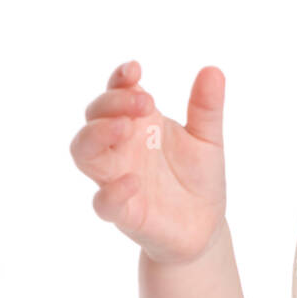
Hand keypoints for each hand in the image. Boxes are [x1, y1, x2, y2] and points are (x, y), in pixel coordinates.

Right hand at [70, 60, 226, 264]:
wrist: (206, 228)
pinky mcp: (123, 213)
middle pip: (94, 116)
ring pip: (83, 153)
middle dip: (112, 103)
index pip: (116, 93)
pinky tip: (133, 181)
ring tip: (125, 127)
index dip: (119, 79)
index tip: (136, 69)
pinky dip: (112, 192)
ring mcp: (116, 179)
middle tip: (146, 102)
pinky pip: (103, 203)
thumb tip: (213, 70)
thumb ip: (207, 108)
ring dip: (97, 135)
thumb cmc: (198, 180)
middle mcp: (121, 148)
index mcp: (138, 124)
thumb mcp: (208, 140)